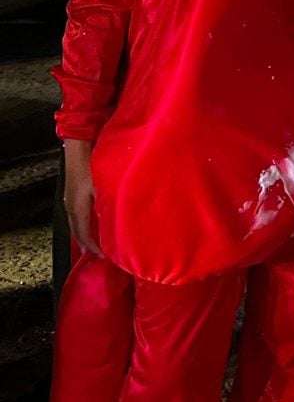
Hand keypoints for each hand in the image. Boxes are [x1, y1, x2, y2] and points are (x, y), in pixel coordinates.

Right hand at [63, 140, 98, 255]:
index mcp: (77, 207)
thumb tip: (115, 221)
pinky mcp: (74, 193)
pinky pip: (79, 215)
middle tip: (99, 256)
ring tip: (97, 245)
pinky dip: (86, 224)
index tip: (104, 257)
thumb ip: (108, 204)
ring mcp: (71, 199)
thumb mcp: (103, 185)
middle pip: (77, 232)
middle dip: (88, 245)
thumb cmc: (92, 163)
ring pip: (77, 223)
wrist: (80, 145)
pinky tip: (94, 224)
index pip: (83, 234)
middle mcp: (71, 206)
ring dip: (86, 235)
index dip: (93, 247)